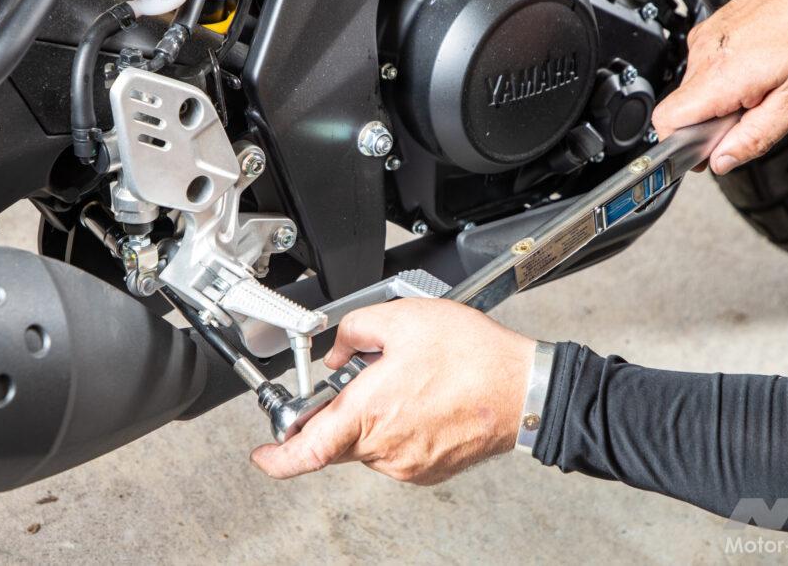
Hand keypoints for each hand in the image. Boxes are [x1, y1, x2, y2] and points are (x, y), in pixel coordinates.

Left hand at [250, 299, 534, 484]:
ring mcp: (408, 464)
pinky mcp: (428, 471)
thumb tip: (338, 352)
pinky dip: (396, 429)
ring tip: (406, 384)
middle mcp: (384, 447)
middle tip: (361, 381)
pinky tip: (421, 400)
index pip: (306, 451)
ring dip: (371, 418)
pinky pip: (394, 452)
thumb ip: (354, 330)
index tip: (264, 454)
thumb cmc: (472, 356)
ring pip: (366, 445)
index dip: (277, 457)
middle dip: (338, 412)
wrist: (523, 388)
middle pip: (336, 440)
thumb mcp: (402, 318)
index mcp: (369, 412)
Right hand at [652, 0, 787, 174]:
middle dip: (710, 120)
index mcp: (721, 76)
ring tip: (759, 83)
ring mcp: (706, 35)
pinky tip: (755, 64)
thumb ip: (754, 138)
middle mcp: (704, 53)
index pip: (666, 121)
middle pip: (682, 106)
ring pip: (694, 86)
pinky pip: (704, 63)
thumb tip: (721, 162)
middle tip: (752, 111)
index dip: (680, 143)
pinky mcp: (712, 25)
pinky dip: (723, 73)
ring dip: (719, 96)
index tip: (703, 150)